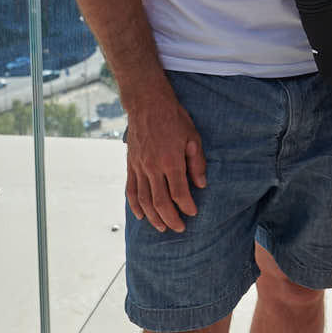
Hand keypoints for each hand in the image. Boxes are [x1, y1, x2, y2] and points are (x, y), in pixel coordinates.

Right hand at [124, 88, 206, 232]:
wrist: (147, 103)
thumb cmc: (173, 118)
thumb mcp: (193, 136)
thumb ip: (197, 162)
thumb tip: (201, 185)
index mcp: (171, 161)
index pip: (179, 193)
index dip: (187, 206)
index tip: (193, 213)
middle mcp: (153, 167)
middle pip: (160, 202)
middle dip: (171, 219)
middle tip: (179, 228)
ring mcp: (139, 167)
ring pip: (144, 200)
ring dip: (153, 217)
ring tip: (162, 227)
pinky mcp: (130, 165)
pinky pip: (131, 190)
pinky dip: (135, 206)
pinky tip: (141, 216)